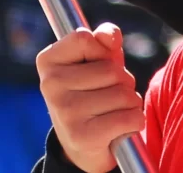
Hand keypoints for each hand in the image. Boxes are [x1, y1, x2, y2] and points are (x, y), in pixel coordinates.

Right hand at [35, 24, 145, 172]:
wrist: (82, 147)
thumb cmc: (91, 96)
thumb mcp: (95, 64)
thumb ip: (103, 43)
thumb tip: (111, 35)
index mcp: (47, 61)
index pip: (84, 38)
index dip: (102, 52)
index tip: (96, 67)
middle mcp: (51, 85)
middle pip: (112, 70)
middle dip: (123, 82)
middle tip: (108, 96)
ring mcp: (65, 111)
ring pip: (125, 95)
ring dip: (131, 103)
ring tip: (113, 112)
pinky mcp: (83, 136)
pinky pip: (131, 118)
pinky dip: (135, 122)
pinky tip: (119, 128)